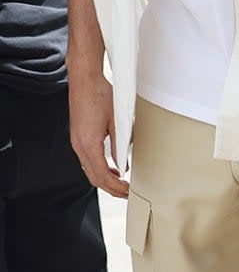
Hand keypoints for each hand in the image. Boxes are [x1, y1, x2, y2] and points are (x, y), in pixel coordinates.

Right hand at [69, 69, 128, 197]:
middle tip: (126, 193)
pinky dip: (99, 168)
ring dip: (104, 179)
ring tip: (120, 183)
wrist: (85, 78)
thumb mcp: (117, 121)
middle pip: (94, 177)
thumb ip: (119, 145)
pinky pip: (87, 160)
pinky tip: (110, 168)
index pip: (102, 176)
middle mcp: (79, 145)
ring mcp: (77, 141)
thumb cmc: (100, 94)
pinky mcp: (78, 136)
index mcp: (88, 144)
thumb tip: (124, 164)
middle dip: (110, 188)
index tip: (128, 192)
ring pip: (89, 170)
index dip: (115, 187)